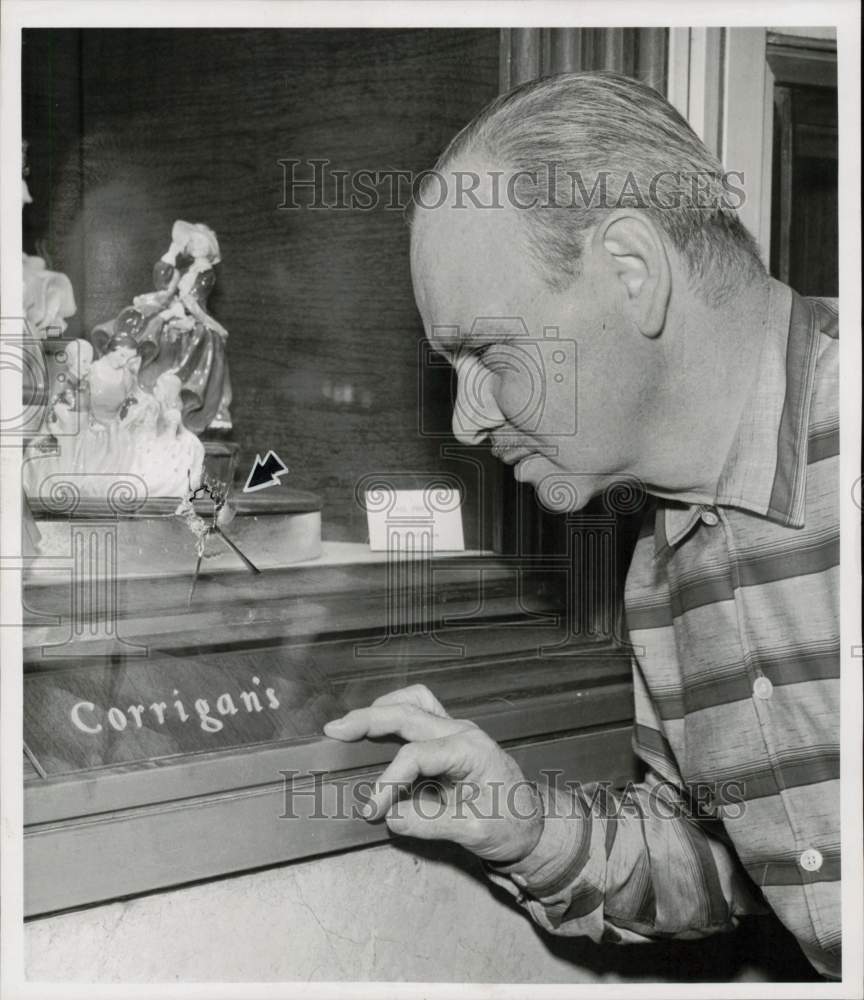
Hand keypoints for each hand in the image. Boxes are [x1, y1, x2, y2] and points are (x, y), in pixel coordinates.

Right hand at [323, 684, 543, 863]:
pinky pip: (421, 711)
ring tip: (352, 723)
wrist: (534, 826)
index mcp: (470, 751)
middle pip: (408, 714)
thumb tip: (391, 817)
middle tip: (334, 730)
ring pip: (414, 702)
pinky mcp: (451, 738)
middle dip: (369, 720)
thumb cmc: (510, 826)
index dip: (388, 781)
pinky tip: (378, 725)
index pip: (416, 756)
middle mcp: (461, 731)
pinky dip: (396, 713)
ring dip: (382, 709)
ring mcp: (456, 730)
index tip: (372, 810)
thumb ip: (431, 823)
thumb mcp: (474, 832)